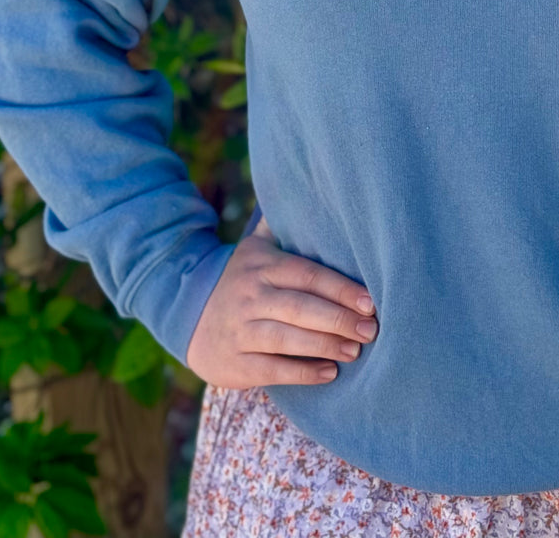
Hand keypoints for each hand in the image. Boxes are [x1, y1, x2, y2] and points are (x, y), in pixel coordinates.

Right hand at [185, 215, 378, 387]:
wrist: (188, 317)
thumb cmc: (241, 280)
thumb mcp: (254, 248)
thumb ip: (279, 224)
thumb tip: (301, 186)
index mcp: (263, 266)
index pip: (308, 275)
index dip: (340, 288)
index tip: (370, 301)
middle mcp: (251, 297)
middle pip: (301, 308)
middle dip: (339, 319)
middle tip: (370, 329)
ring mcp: (241, 331)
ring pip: (287, 339)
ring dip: (325, 346)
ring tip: (355, 350)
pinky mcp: (235, 363)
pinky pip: (272, 369)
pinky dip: (302, 372)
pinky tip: (330, 372)